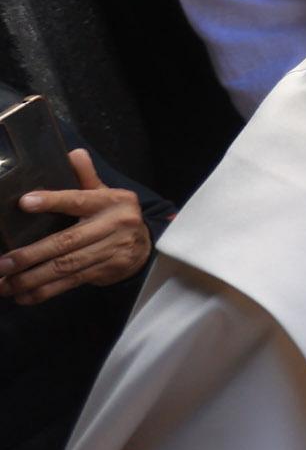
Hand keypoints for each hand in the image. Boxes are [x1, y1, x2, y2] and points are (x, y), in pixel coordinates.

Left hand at [0, 149, 149, 305]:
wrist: (147, 245)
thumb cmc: (115, 215)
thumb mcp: (106, 193)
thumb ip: (87, 177)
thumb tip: (73, 153)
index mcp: (111, 202)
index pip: (79, 199)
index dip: (52, 201)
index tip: (24, 203)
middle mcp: (113, 226)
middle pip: (66, 242)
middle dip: (30, 255)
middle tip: (1, 263)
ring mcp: (112, 251)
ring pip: (66, 266)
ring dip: (31, 279)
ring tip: (4, 284)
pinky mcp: (107, 271)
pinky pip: (71, 282)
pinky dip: (46, 291)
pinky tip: (23, 296)